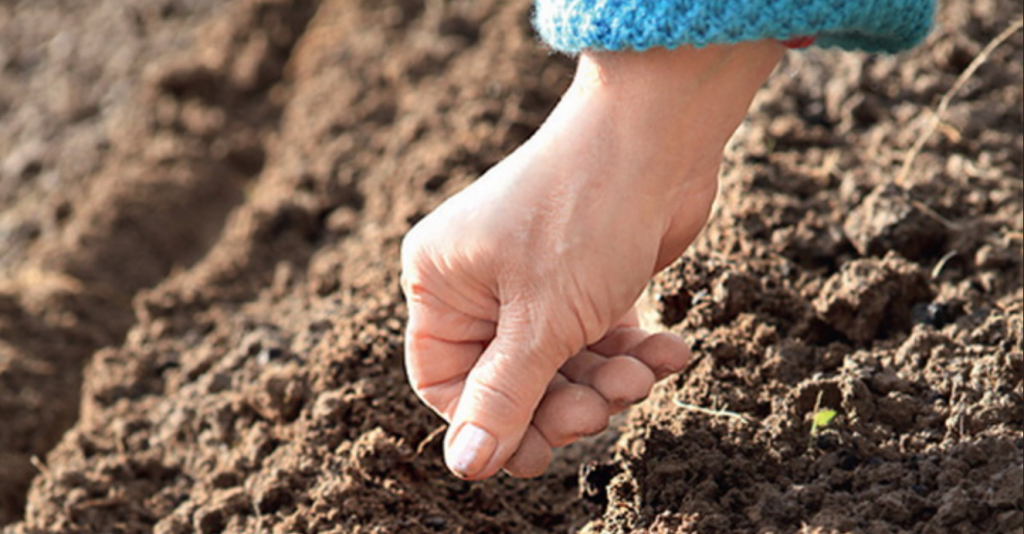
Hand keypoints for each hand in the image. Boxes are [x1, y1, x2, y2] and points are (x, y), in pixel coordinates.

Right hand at [401, 41, 783, 479]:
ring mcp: (535, 279)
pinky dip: (633, 351)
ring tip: (643, 370)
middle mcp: (480, 281)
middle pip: (509, 381)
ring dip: (606, 380)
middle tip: (605, 405)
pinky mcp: (584, 278)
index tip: (540, 449)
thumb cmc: (585, 215)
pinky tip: (670, 351)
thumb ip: (504, 398)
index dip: (490, 421)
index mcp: (442, 282)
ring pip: (560, 365)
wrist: (659, 134)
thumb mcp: (542, 323)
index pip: (445, 382)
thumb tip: (464, 465)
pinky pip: (597, 338)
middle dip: (563, 401)